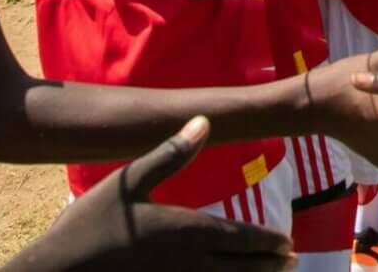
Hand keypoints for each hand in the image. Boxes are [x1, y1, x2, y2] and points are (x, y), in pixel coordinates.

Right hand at [1, 117, 292, 271]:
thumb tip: (204, 121)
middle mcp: (190, 263)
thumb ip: (171, 153)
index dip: (267, 243)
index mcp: (187, 230)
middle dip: (268, 264)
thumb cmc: (89, 225)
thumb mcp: (130, 181)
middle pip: (241, 268)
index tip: (287, 243)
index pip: (242, 239)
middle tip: (288, 260)